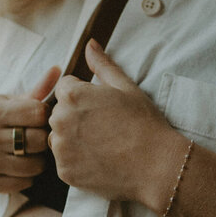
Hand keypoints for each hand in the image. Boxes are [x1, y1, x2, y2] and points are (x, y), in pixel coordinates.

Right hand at [0, 65, 60, 192]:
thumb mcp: (9, 101)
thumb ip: (36, 90)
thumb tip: (58, 69)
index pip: (39, 114)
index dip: (45, 116)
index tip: (39, 118)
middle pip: (39, 141)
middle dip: (43, 139)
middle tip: (37, 137)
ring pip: (35, 165)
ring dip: (38, 159)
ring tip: (30, 152)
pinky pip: (25, 182)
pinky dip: (27, 176)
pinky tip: (19, 165)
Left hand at [48, 40, 182, 204]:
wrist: (156, 165)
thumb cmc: (144, 124)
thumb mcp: (126, 87)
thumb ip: (102, 64)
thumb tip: (90, 44)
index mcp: (72, 95)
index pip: (65, 88)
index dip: (85, 96)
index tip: (103, 109)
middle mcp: (60, 120)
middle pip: (59, 113)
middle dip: (76, 118)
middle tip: (105, 128)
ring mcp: (61, 148)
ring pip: (59, 138)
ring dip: (74, 140)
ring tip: (103, 145)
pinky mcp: (64, 171)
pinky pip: (65, 162)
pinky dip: (78, 162)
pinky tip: (100, 161)